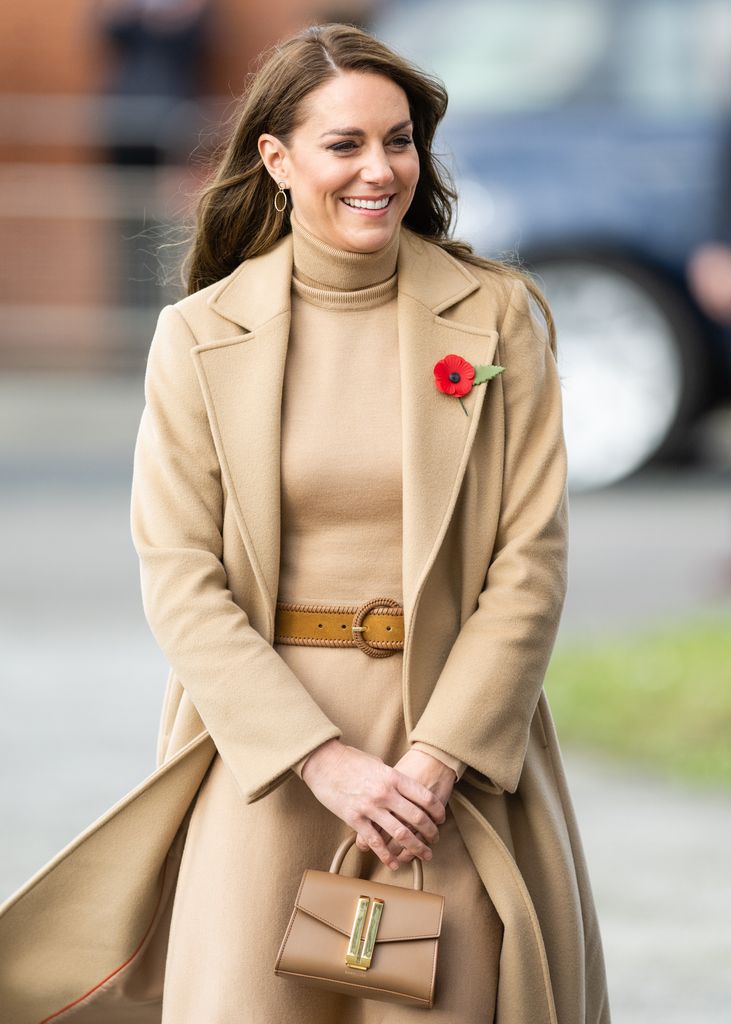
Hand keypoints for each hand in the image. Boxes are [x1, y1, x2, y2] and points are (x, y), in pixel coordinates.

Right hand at [301, 739, 446, 871]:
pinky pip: (375, 842)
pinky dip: (387, 855)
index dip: (437, 811)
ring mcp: (370, 807)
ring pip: (400, 833)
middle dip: (430, 832)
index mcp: (393, 777)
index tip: (441, 819)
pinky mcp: (355, 819)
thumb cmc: (350, 759)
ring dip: (415, 847)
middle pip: (417, 818)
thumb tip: (403, 787)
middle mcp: (385, 793)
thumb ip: (392, 777)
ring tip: (424, 855)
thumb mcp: (378, 763)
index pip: (425, 797)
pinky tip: (394, 863)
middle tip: (435, 840)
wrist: (324, 761)